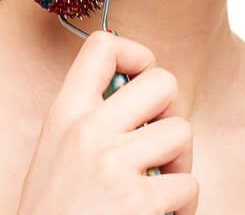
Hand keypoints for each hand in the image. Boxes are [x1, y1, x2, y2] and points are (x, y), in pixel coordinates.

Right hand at [15, 30, 197, 214]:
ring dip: (181, 162)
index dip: (136, 53)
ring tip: (161, 184)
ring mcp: (113, 164)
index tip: (141, 78)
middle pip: (163, 81)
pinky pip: (189, 184)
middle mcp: (87, 131)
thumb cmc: (55, 213)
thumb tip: (141, 95)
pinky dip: (184, 205)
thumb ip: (90, 120)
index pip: (102, 46)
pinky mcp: (139, 200)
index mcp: (64, 115)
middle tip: (160, 140)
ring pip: (183, 132)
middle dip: (172, 111)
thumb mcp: (56, 153)